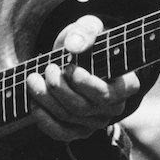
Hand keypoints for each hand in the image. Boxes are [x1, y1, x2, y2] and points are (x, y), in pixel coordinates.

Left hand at [25, 14, 139, 141]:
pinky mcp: (78, 131)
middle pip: (83, 107)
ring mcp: (96, 121)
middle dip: (60, 88)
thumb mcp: (89, 27)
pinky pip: (61, 133)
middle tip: (48, 68)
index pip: (108, 94)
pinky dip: (44, 119)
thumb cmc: (88, 40)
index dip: (88, 85)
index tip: (71, 68)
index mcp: (126, 84)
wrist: (75, 56)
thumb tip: (74, 45)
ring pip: (69, 117)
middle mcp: (113, 107)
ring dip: (46, 98)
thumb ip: (85, 31)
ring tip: (33, 78)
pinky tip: (34, 102)